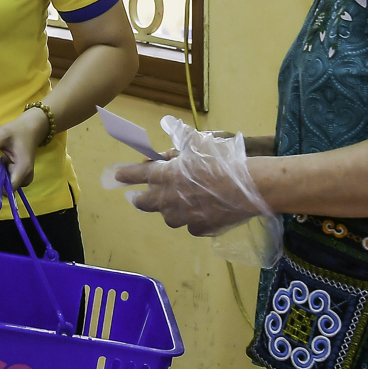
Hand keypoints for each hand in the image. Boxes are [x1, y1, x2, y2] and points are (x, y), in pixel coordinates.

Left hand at [0, 108, 48, 187]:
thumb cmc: (18, 131)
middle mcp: (24, 179)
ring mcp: (22, 180)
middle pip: (0, 186)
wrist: (31, 129)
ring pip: (0, 183)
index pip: (6, 189)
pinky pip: (3, 179)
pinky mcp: (18, 177)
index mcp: (22, 170)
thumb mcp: (2, 134)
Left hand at [107, 119, 282, 265]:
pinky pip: (191, 224)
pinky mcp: (200, 228)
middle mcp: (169, 199)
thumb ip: (180, 142)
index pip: (138, 174)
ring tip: (176, 203)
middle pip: (146, 202)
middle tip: (135, 197)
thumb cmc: (223, 161)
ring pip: (169, 216)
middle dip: (139, 199)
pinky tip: (203, 211)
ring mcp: (184, 217)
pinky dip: (193, 217)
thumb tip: (168, 140)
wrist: (250, 187)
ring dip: (169, 209)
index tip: (117, 176)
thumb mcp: (199, 143)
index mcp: (166, 175)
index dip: (126, 174)